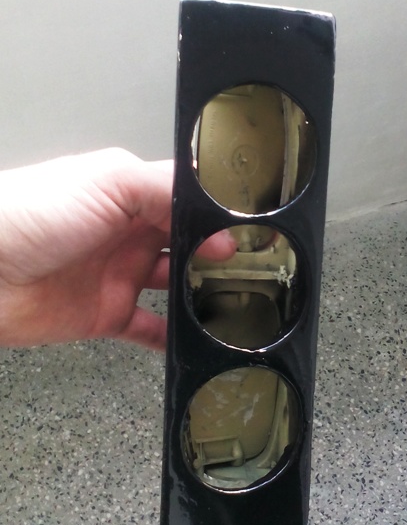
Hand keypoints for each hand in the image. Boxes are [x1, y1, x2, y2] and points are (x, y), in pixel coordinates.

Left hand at [0, 148, 235, 350]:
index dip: (221, 214)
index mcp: (131, 191)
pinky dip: (172, 338)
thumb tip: (218, 210)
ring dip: (204, 292)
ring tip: (243, 300)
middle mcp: (129, 231)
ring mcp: (118, 275)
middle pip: (189, 242)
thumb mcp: (107, 182)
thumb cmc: (30, 213)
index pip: (189, 199)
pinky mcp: (104, 315)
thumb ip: (165, 188)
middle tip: (258, 267)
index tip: (255, 231)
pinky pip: (148, 330)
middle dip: (222, 253)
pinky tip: (199, 341)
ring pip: (177, 285)